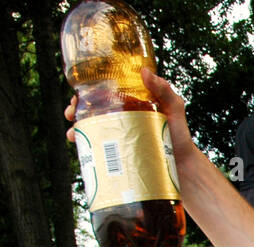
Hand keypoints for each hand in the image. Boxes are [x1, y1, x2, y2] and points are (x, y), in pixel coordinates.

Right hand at [67, 71, 195, 163]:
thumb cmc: (179, 136)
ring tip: (73, 135)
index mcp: (130, 105)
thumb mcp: (174, 108)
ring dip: (78, 131)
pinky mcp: (119, 156)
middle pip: (92, 112)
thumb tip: (144, 71)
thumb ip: (164, 89)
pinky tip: (82, 151)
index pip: (103, 94)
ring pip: (92, 131)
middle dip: (76, 111)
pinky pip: (99, 151)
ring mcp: (119, 138)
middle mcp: (121, 120)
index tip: (76, 96)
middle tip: (70, 114)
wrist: (183, 168)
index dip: (86, 94)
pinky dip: (87, 150)